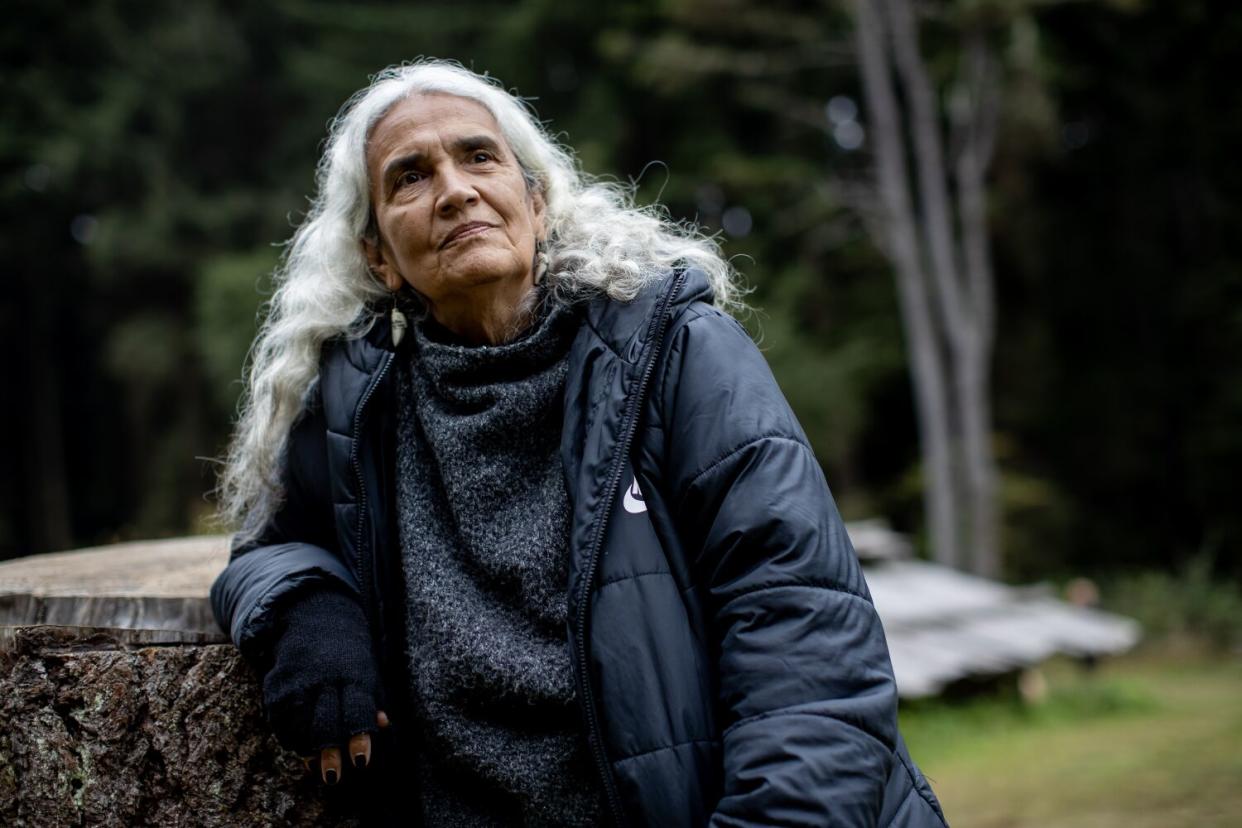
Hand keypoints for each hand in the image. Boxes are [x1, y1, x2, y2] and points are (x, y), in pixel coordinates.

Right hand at [262, 586, 385, 784]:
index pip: (357, 710)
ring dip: (307, 749)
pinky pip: (279, 721)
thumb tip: (384, 724)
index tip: (360, 761)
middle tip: (333, 777)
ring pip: (300, 726)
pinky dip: (288, 737)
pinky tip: (297, 745)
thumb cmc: (347, 654)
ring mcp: (298, 682)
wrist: (312, 617)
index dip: (359, 736)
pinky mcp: (276, 685)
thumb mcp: (367, 671)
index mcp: (354, 676)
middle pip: (326, 723)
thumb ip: (373, 699)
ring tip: (314, 763)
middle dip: (330, 753)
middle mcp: (325, 679)